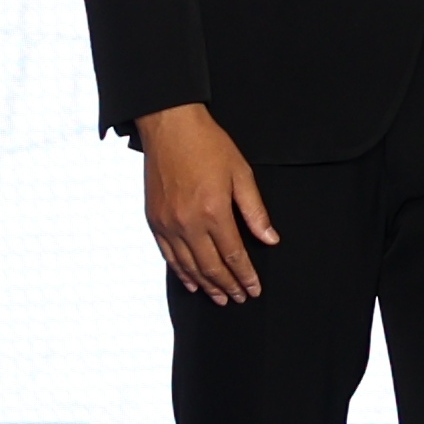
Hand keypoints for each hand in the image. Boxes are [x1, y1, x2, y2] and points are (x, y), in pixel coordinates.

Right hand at [140, 103, 279, 301]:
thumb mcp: (241, 173)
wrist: (169, 125)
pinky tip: (190, 281)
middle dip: (228, 286)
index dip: (245, 276)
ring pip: (188, 266)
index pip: (233, 255)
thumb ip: (255, 211)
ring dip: (205, 285)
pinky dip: (180, 272)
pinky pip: (168, 255)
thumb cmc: (207, 144)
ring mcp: (168, 223)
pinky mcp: (154, 220)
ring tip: (219, 297)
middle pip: (211, 267)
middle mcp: (188, 223)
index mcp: (214, 212)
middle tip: (238, 298)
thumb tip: (269, 239)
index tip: (253, 289)